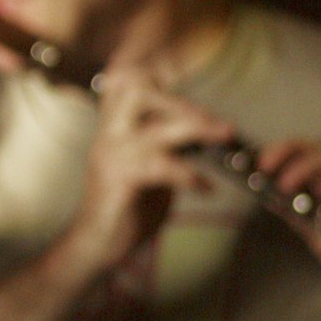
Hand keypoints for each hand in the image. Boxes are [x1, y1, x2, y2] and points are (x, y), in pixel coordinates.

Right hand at [57, 70, 231, 282]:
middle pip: (136, 93)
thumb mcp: (152, 169)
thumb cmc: (127, 208)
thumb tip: (207, 131)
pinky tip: (207, 188)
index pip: (126, 83)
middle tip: (217, 121)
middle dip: (181, 102)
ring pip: (155, 129)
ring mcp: (111, 156)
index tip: (182, 79)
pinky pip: (160, 168)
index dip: (150, 75)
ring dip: (196, 129)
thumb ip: (169, 146)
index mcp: (115, 128)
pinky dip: (189, 175)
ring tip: (225, 135)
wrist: (95, 246)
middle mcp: (109, 135)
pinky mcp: (118, 180)